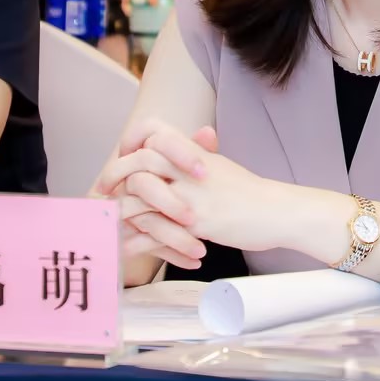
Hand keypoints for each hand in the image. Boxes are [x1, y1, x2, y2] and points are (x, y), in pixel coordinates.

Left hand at [99, 118, 332, 254]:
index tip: (121, 159)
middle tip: (102, 192)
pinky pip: (153, 230)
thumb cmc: (248, 192)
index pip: (152, 132)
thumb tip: (186, 143)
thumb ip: (197, 154)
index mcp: (194, 152)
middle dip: (114, 176)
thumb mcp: (220, 165)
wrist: (276, 212)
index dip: (130, 143)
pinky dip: (134, 241)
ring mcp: (191, 195)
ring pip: (139, 196)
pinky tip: (125, 248)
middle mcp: (189, 169)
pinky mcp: (194, 223)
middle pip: (139, 161)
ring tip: (109, 222)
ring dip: (120, 210)